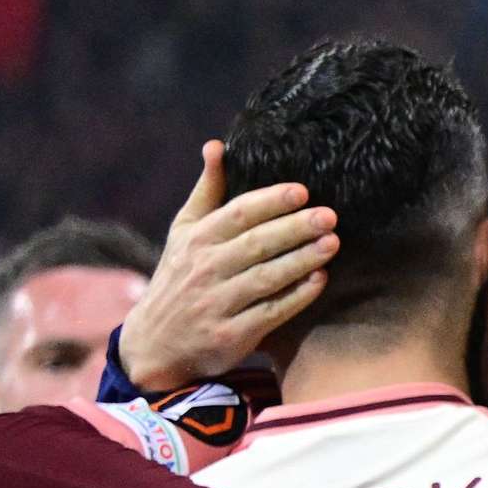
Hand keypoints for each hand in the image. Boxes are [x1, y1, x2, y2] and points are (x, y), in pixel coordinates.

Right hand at [117, 142, 335, 391]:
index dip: (269, 202)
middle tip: (329, 215)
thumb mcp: (184, 231)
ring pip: (265, 277)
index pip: (236, 215)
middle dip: (294, 228)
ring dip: (301, 260)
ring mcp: (217, 303)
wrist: (155, 342)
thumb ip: (206, 192)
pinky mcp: (232, 335)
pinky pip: (270, 312)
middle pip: (255, 244)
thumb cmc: (181, 276)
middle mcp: (204, 269)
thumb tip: (216, 146)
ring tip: (332, 243)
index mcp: (195, 239)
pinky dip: (296, 296)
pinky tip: (320, 280)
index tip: (302, 191)